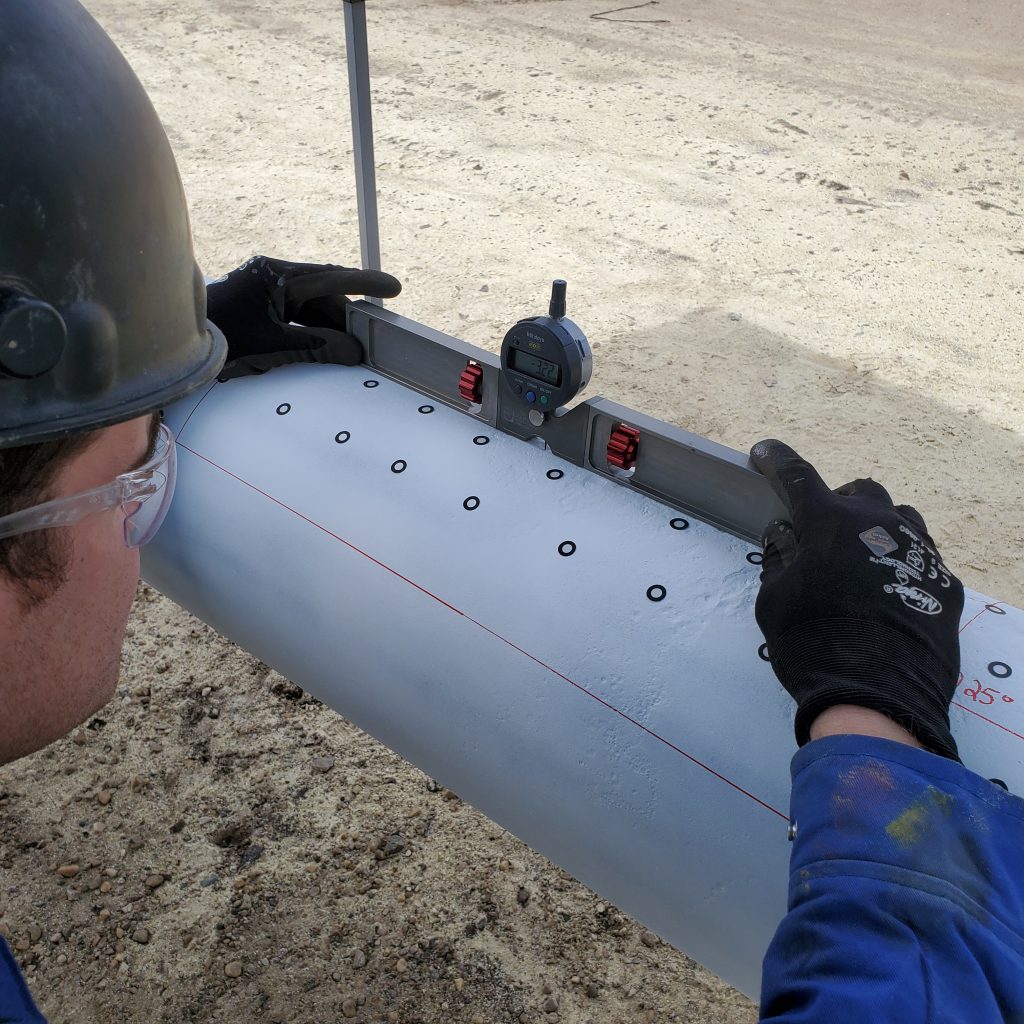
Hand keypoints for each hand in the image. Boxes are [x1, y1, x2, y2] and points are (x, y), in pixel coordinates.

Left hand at [207, 255, 401, 379]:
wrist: (170, 341)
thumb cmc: (218, 339)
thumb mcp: (271, 346)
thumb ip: (317, 348)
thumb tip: (355, 352)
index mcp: (276, 276)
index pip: (331, 278)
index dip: (366, 283)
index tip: (394, 288)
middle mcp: (272, 275)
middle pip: (324, 292)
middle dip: (348, 316)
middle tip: (372, 338)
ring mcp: (265, 288)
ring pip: (311, 304)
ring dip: (330, 326)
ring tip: (350, 349)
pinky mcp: (259, 302)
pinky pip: (296, 313)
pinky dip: (312, 329)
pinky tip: (324, 346)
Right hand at [750, 439, 964, 759]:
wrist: (879, 700)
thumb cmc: (812, 646)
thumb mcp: (774, 602)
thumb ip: (778, 560)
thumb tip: (785, 535)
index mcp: (829, 523)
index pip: (797, 476)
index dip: (776, 461)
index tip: (764, 453)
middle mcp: (878, 525)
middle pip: (859, 491)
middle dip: (836, 501)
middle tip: (819, 531)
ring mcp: (919, 551)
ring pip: (898, 517)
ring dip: (874, 526)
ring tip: (858, 557)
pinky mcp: (945, 583)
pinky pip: (919, 555)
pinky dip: (896, 561)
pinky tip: (884, 590)